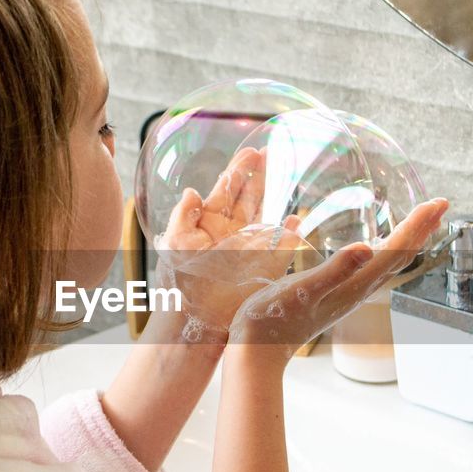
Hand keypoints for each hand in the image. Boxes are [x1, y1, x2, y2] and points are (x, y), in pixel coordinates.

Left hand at [156, 146, 302, 332]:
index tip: (251, 151)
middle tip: (275, 152)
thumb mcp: (175, 246)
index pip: (228, 188)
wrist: (196, 320)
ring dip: (279, 194)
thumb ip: (183, 217)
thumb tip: (191, 191)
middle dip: (263, 173)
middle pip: (252, 195)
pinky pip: (283, 243)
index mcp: (211, 222)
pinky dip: (293, 231)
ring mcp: (251, 247)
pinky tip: (297, 218)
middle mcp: (233, 231)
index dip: (240, 169)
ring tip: (290, 172)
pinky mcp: (266, 265)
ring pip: (268, 213)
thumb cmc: (180, 285)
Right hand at [226, 198, 449, 368]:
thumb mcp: (303, 289)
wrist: (259, 351)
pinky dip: (384, 250)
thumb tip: (367, 248)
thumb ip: (335, 269)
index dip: (419, 224)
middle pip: (401, 255)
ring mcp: (349, 294)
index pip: (397, 250)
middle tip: (441, 204)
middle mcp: (359, 289)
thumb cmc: (274, 319)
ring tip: (418, 222)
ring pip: (389, 262)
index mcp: (355, 284)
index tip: (438, 202)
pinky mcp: (337, 295)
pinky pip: (370, 268)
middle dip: (421, 228)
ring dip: (406, 239)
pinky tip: (375, 247)